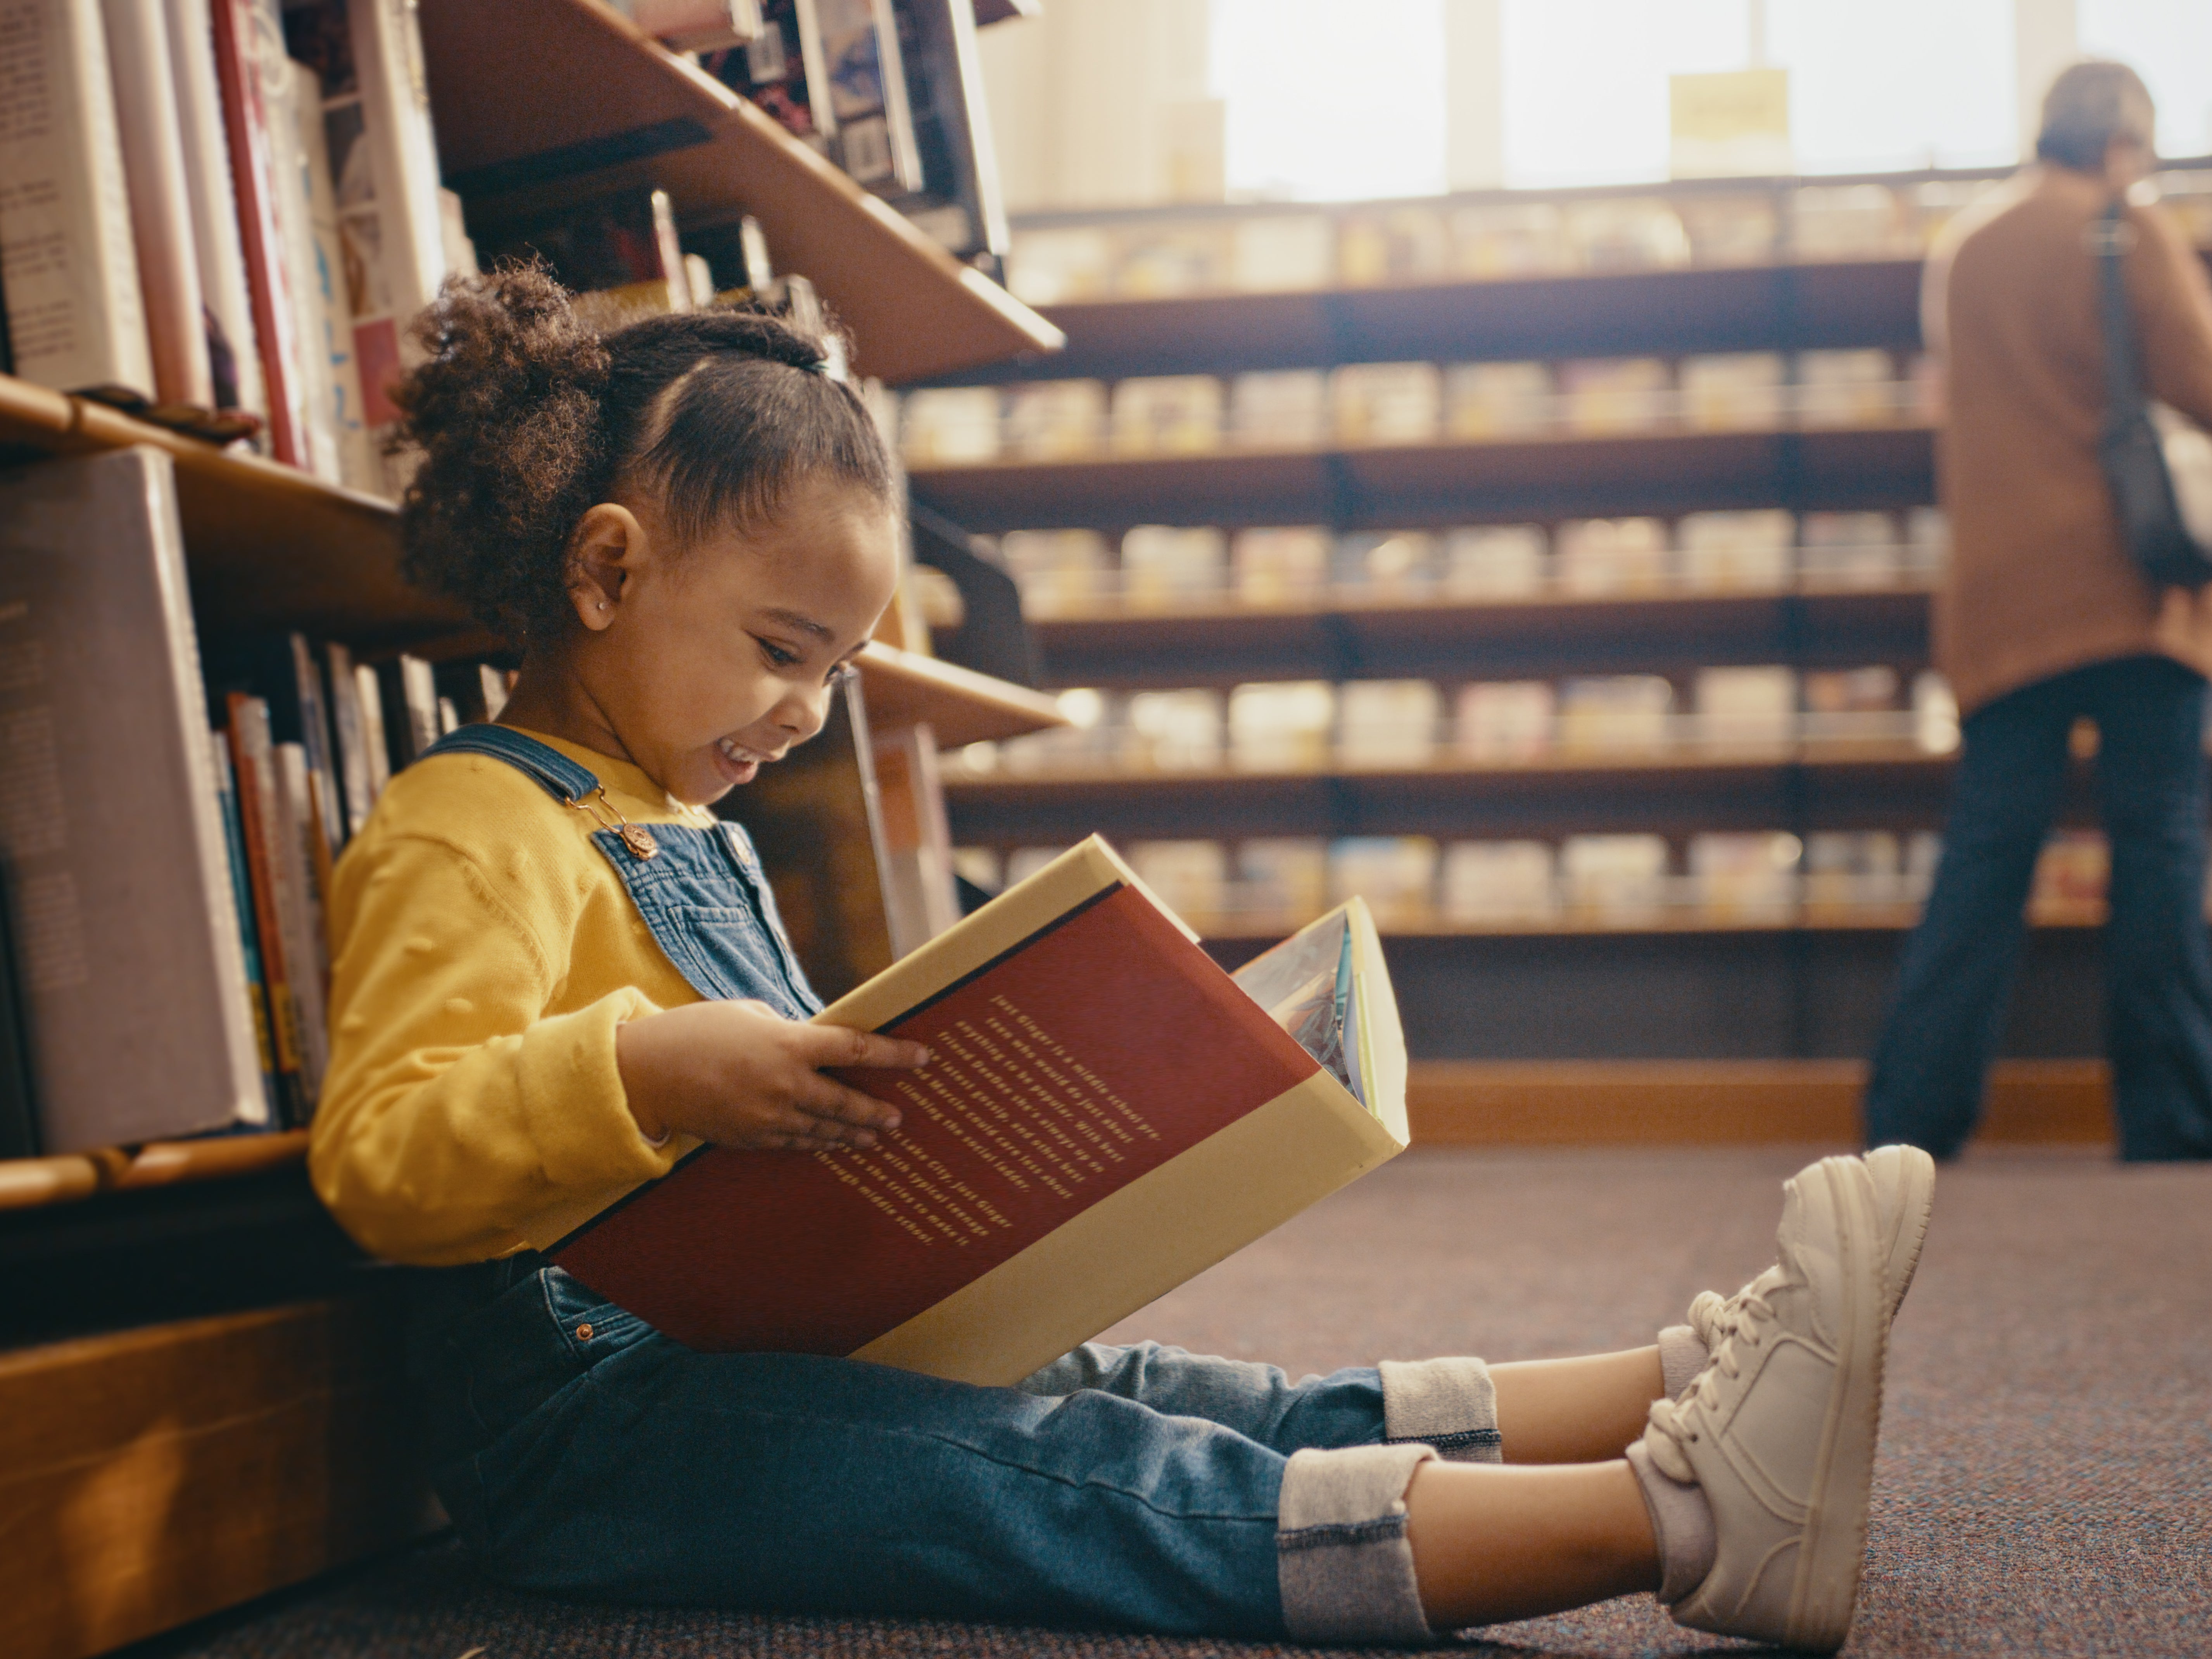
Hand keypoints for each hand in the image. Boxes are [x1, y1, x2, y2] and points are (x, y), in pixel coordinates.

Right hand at [616, 999, 928, 1151]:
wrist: (645, 1072)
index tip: (923, 1057)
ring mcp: (768, 1117)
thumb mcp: (750, 1015)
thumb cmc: (698, 1031)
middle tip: (899, 1117)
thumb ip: (789, 1031)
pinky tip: (833, 1142)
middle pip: (846, 1101)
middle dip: (877, 1110)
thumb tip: (815, 1044)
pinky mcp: (750, 1139)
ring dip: (853, 1133)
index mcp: (789, 1044)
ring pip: (824, 1129)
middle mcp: (785, 1085)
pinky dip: (818, 1142)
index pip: (855, 1048)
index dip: (894, 1053)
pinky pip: (795, 1143)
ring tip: (876, 1136)